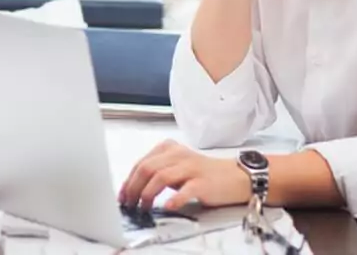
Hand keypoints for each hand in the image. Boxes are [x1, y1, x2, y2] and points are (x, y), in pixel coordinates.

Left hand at [117, 140, 249, 211]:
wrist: (234, 177)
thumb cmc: (203, 174)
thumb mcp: (177, 167)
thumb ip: (158, 172)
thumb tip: (134, 188)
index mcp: (169, 149)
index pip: (141, 163)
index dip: (128, 181)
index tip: (122, 195)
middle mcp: (178, 154)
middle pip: (147, 168)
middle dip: (133, 188)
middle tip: (129, 203)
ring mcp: (191, 167)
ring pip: (161, 176)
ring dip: (147, 194)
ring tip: (143, 207)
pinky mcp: (203, 181)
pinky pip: (186, 189)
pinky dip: (175, 198)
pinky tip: (169, 206)